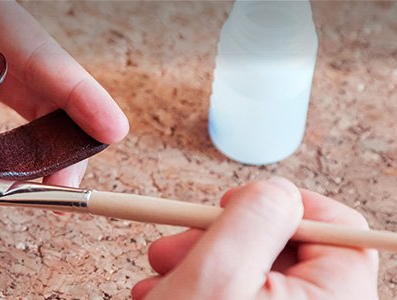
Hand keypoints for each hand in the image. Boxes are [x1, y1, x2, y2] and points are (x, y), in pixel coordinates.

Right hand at [132, 177, 378, 298]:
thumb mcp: (216, 276)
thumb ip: (254, 219)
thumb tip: (275, 192)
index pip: (339, 230)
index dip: (284, 204)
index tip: (233, 202)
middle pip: (285, 253)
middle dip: (219, 239)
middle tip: (174, 246)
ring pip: (252, 279)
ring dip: (198, 267)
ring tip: (158, 281)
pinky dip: (200, 295)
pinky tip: (165, 299)